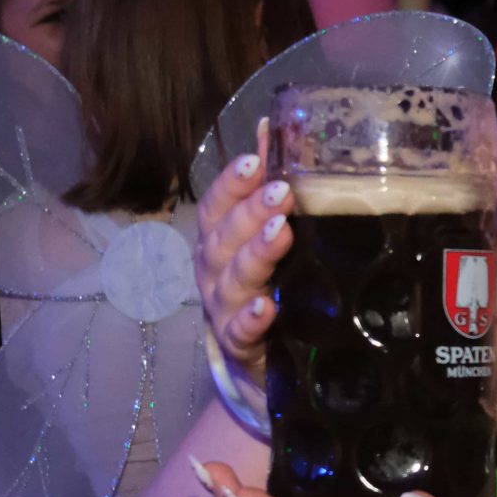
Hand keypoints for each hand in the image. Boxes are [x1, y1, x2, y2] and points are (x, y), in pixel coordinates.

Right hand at [194, 119, 292, 379]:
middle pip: (222, 238)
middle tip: (281, 192)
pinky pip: (241, 332)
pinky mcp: (242, 349)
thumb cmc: (270, 290)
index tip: (256, 160)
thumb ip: (270, 185)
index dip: (231, 183)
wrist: (264, 370)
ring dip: (254, 255)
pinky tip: (267, 308)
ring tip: (280, 234)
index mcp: (220, 242)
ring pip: (232, 280)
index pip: (216, 205)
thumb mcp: (269, 238)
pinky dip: (252, 319)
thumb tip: (274, 125)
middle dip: (249, 213)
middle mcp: (215, 273)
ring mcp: (225, 311)